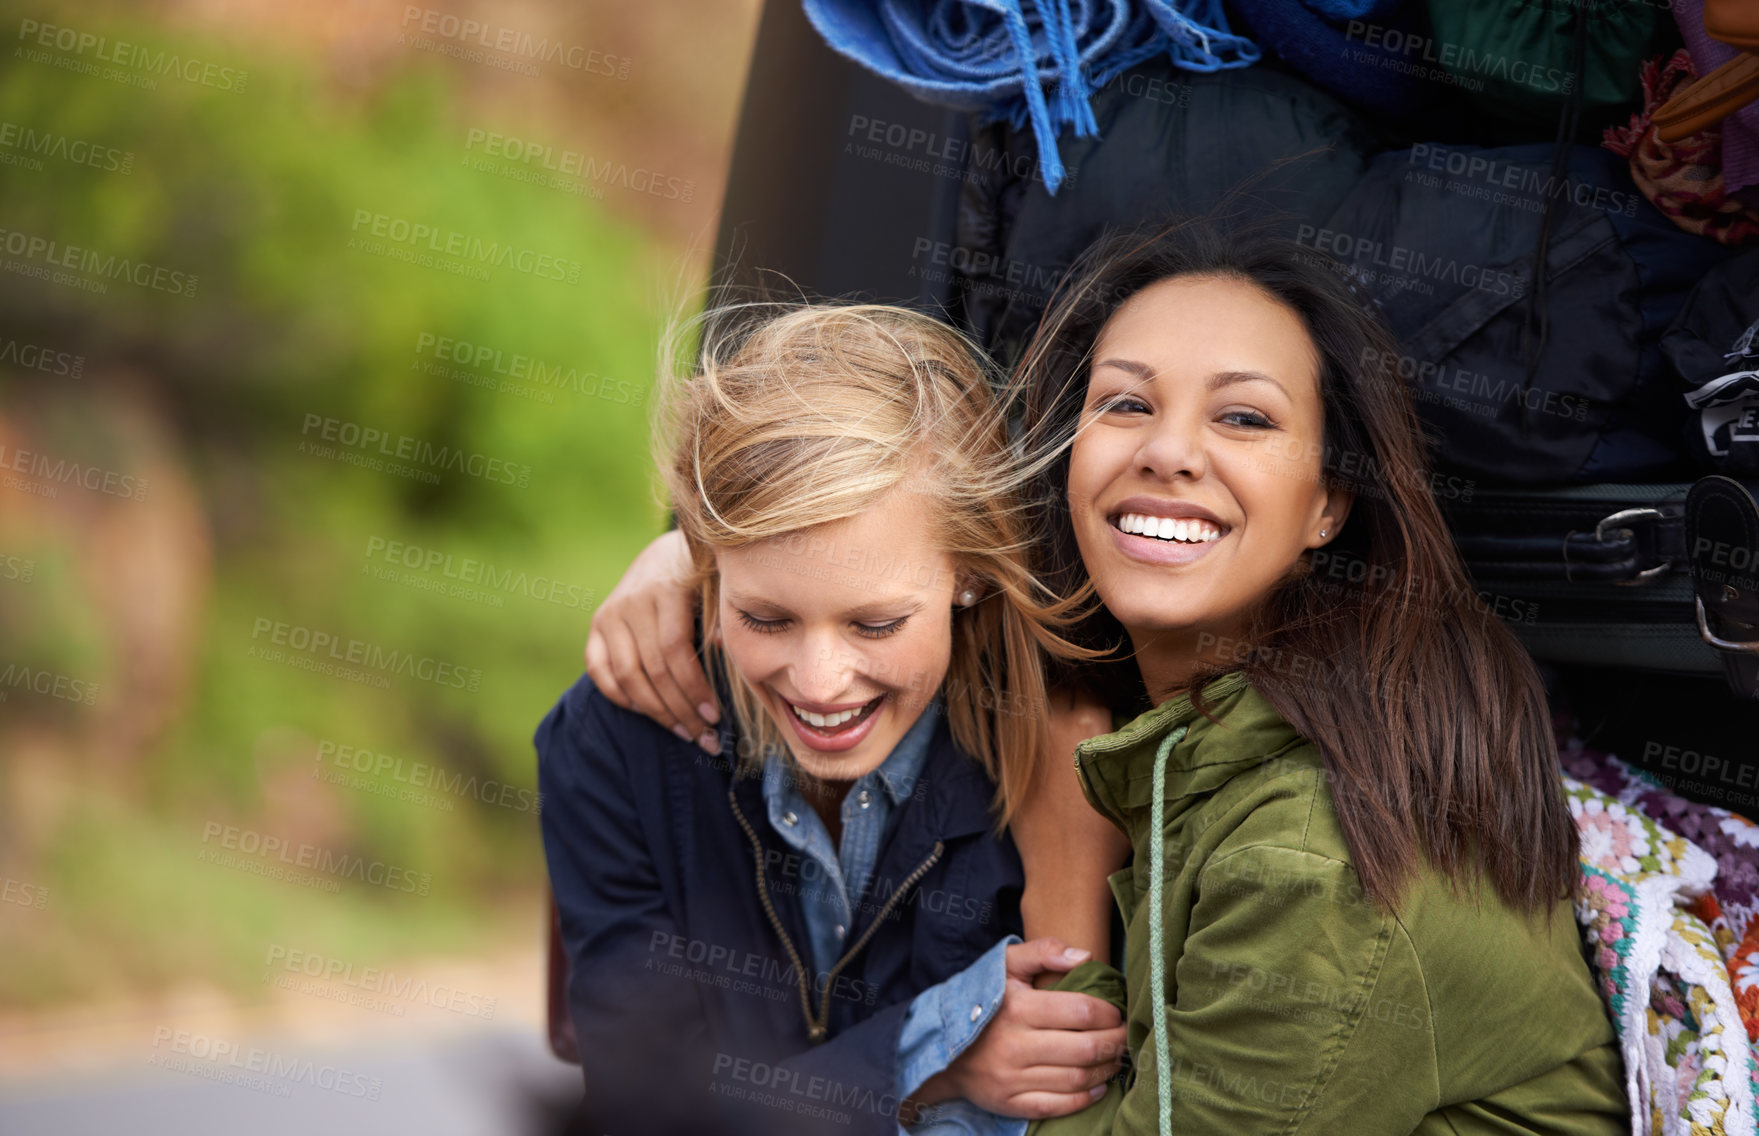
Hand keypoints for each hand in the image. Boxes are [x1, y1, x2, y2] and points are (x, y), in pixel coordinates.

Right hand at [584, 529, 720, 751]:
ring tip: (683, 731)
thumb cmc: (704, 580)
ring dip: (656, 712)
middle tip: (704, 736)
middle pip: (652, 669)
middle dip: (681, 709)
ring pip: (627, 676)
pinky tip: (647, 712)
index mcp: (666, 589)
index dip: (693, 688)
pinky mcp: (596, 625)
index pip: (674, 651)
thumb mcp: (717, 589)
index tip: (715, 717)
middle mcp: (632, 602)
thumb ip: (720, 617)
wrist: (665, 555)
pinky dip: (621, 697)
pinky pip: (599, 671)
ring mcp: (610, 614)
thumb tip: (725, 647)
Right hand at [909, 938, 1126, 1120]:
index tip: (1117, 1011)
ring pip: (1075, 1078)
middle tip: (1126, 1036)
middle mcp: (1015, 1045)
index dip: (1108, 1013)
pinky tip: (1099, 1086)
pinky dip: (1084, 1099)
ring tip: (1116, 1058)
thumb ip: (1043, 952)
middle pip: (1084, 1048)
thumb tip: (1085, 957)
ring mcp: (1012, 1078)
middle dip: (1115, 1042)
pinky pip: (1057, 1105)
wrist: (940, 1044)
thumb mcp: (1005, 966)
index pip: (1080, 1011)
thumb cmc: (982, 1000)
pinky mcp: (1010, 1103)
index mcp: (1018, 1008)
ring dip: (1105, 1069)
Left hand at [1010, 687, 1130, 973]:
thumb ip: (1124, 740)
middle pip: (1060, 686)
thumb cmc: (1107, 833)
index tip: (1102, 690)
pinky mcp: (1006, 760)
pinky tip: (1025, 722)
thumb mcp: (1129, 779)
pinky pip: (1008, 725)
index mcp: (1089, 722)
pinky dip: (1017, 719)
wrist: (1065, 870)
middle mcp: (1053, 723)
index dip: (1099, 686)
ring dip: (1042, 699)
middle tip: (1076, 694)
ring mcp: (1024, 741)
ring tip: (1051, 702)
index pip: (1093, 684)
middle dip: (1069, 688)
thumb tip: (1128, 716)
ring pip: (1031, 701)